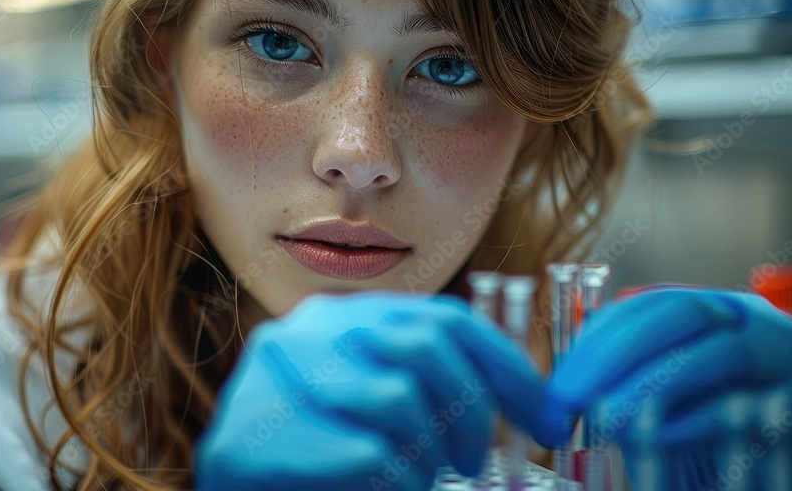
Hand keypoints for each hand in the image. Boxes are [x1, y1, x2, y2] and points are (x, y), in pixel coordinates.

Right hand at [195, 291, 549, 490]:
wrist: (242, 486)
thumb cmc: (321, 451)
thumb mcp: (381, 405)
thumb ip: (432, 388)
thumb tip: (541, 404)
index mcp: (348, 319)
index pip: (445, 319)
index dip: (509, 368)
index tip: (549, 418)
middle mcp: (313, 331)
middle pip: (427, 346)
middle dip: (472, 413)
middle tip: (471, 463)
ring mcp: (281, 378)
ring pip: (399, 399)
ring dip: (428, 458)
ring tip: (416, 481)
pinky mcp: (259, 433)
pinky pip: (368, 453)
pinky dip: (396, 483)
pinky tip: (385, 490)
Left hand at [544, 287, 791, 489]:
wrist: (782, 482)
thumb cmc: (715, 444)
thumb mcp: (664, 402)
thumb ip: (623, 382)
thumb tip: (563, 390)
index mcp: (718, 313)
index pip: (650, 304)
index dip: (598, 339)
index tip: (558, 384)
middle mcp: (761, 326)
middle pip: (685, 313)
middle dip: (617, 353)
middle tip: (569, 399)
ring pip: (725, 354)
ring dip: (656, 383)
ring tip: (606, 418)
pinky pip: (760, 409)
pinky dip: (704, 422)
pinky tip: (658, 438)